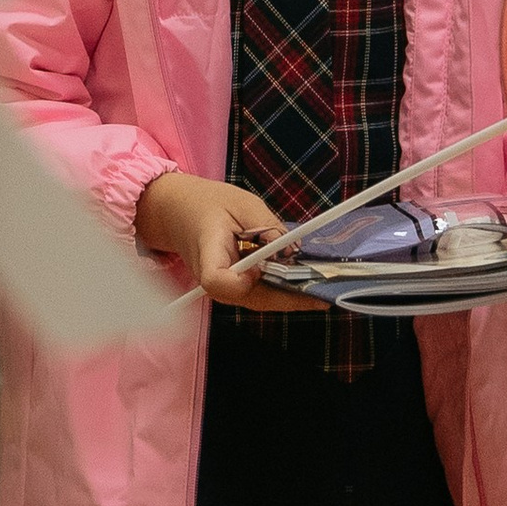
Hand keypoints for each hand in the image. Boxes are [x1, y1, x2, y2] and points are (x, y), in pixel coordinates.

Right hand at [135, 172, 322, 312]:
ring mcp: (225, 289)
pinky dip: (285, 289)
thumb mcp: (242, 203)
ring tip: (326, 285)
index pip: (218, 281)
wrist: (179, 213)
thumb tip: (293, 249)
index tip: (263, 265)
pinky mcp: (235, 289)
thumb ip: (268, 225)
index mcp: (207, 253)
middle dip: (291, 296)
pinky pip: (262, 295)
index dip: (244, 281)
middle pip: (253, 299)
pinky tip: (308, 279)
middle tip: (327, 289)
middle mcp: (214, 281)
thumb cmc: (208, 204)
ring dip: (293, 295)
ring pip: (262, 301)